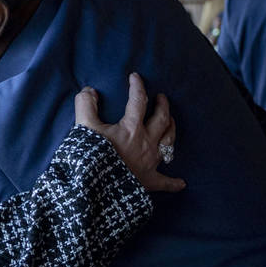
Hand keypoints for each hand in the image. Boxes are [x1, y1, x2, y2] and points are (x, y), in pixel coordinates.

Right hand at [75, 73, 184, 192]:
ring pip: (169, 142)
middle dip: (163, 106)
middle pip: (161, 120)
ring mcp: (150, 162)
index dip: (137, 86)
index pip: (138, 101)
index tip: (135, 77)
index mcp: (131, 128)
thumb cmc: (91, 158)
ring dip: (171, 130)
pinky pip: (165, 182)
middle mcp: (146, 142)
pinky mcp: (149, 181)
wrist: (97, 189)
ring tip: (171, 121)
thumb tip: (89, 91)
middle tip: (162, 98)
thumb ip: (85, 106)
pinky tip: (182, 183)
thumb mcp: (84, 128)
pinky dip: (174, 183)